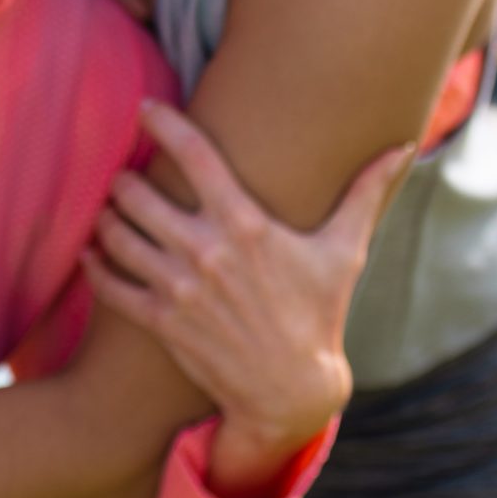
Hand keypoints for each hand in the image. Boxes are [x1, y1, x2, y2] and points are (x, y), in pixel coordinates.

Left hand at [84, 103, 411, 492]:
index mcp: (248, 226)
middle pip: (140, 195)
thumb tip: (404, 148)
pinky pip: (110, 285)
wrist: (291, 390)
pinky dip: (94, 265)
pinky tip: (91, 251)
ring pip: (118, 236)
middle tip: (125, 177)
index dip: (166, 125)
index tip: (146, 107)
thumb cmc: (318, 314)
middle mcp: (208, 251)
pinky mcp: (161, 322)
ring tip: (109, 210)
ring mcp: (180, 288)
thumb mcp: (344, 251)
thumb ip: (366, 193)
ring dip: (107, 218)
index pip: (197, 157)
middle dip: (126, 181)